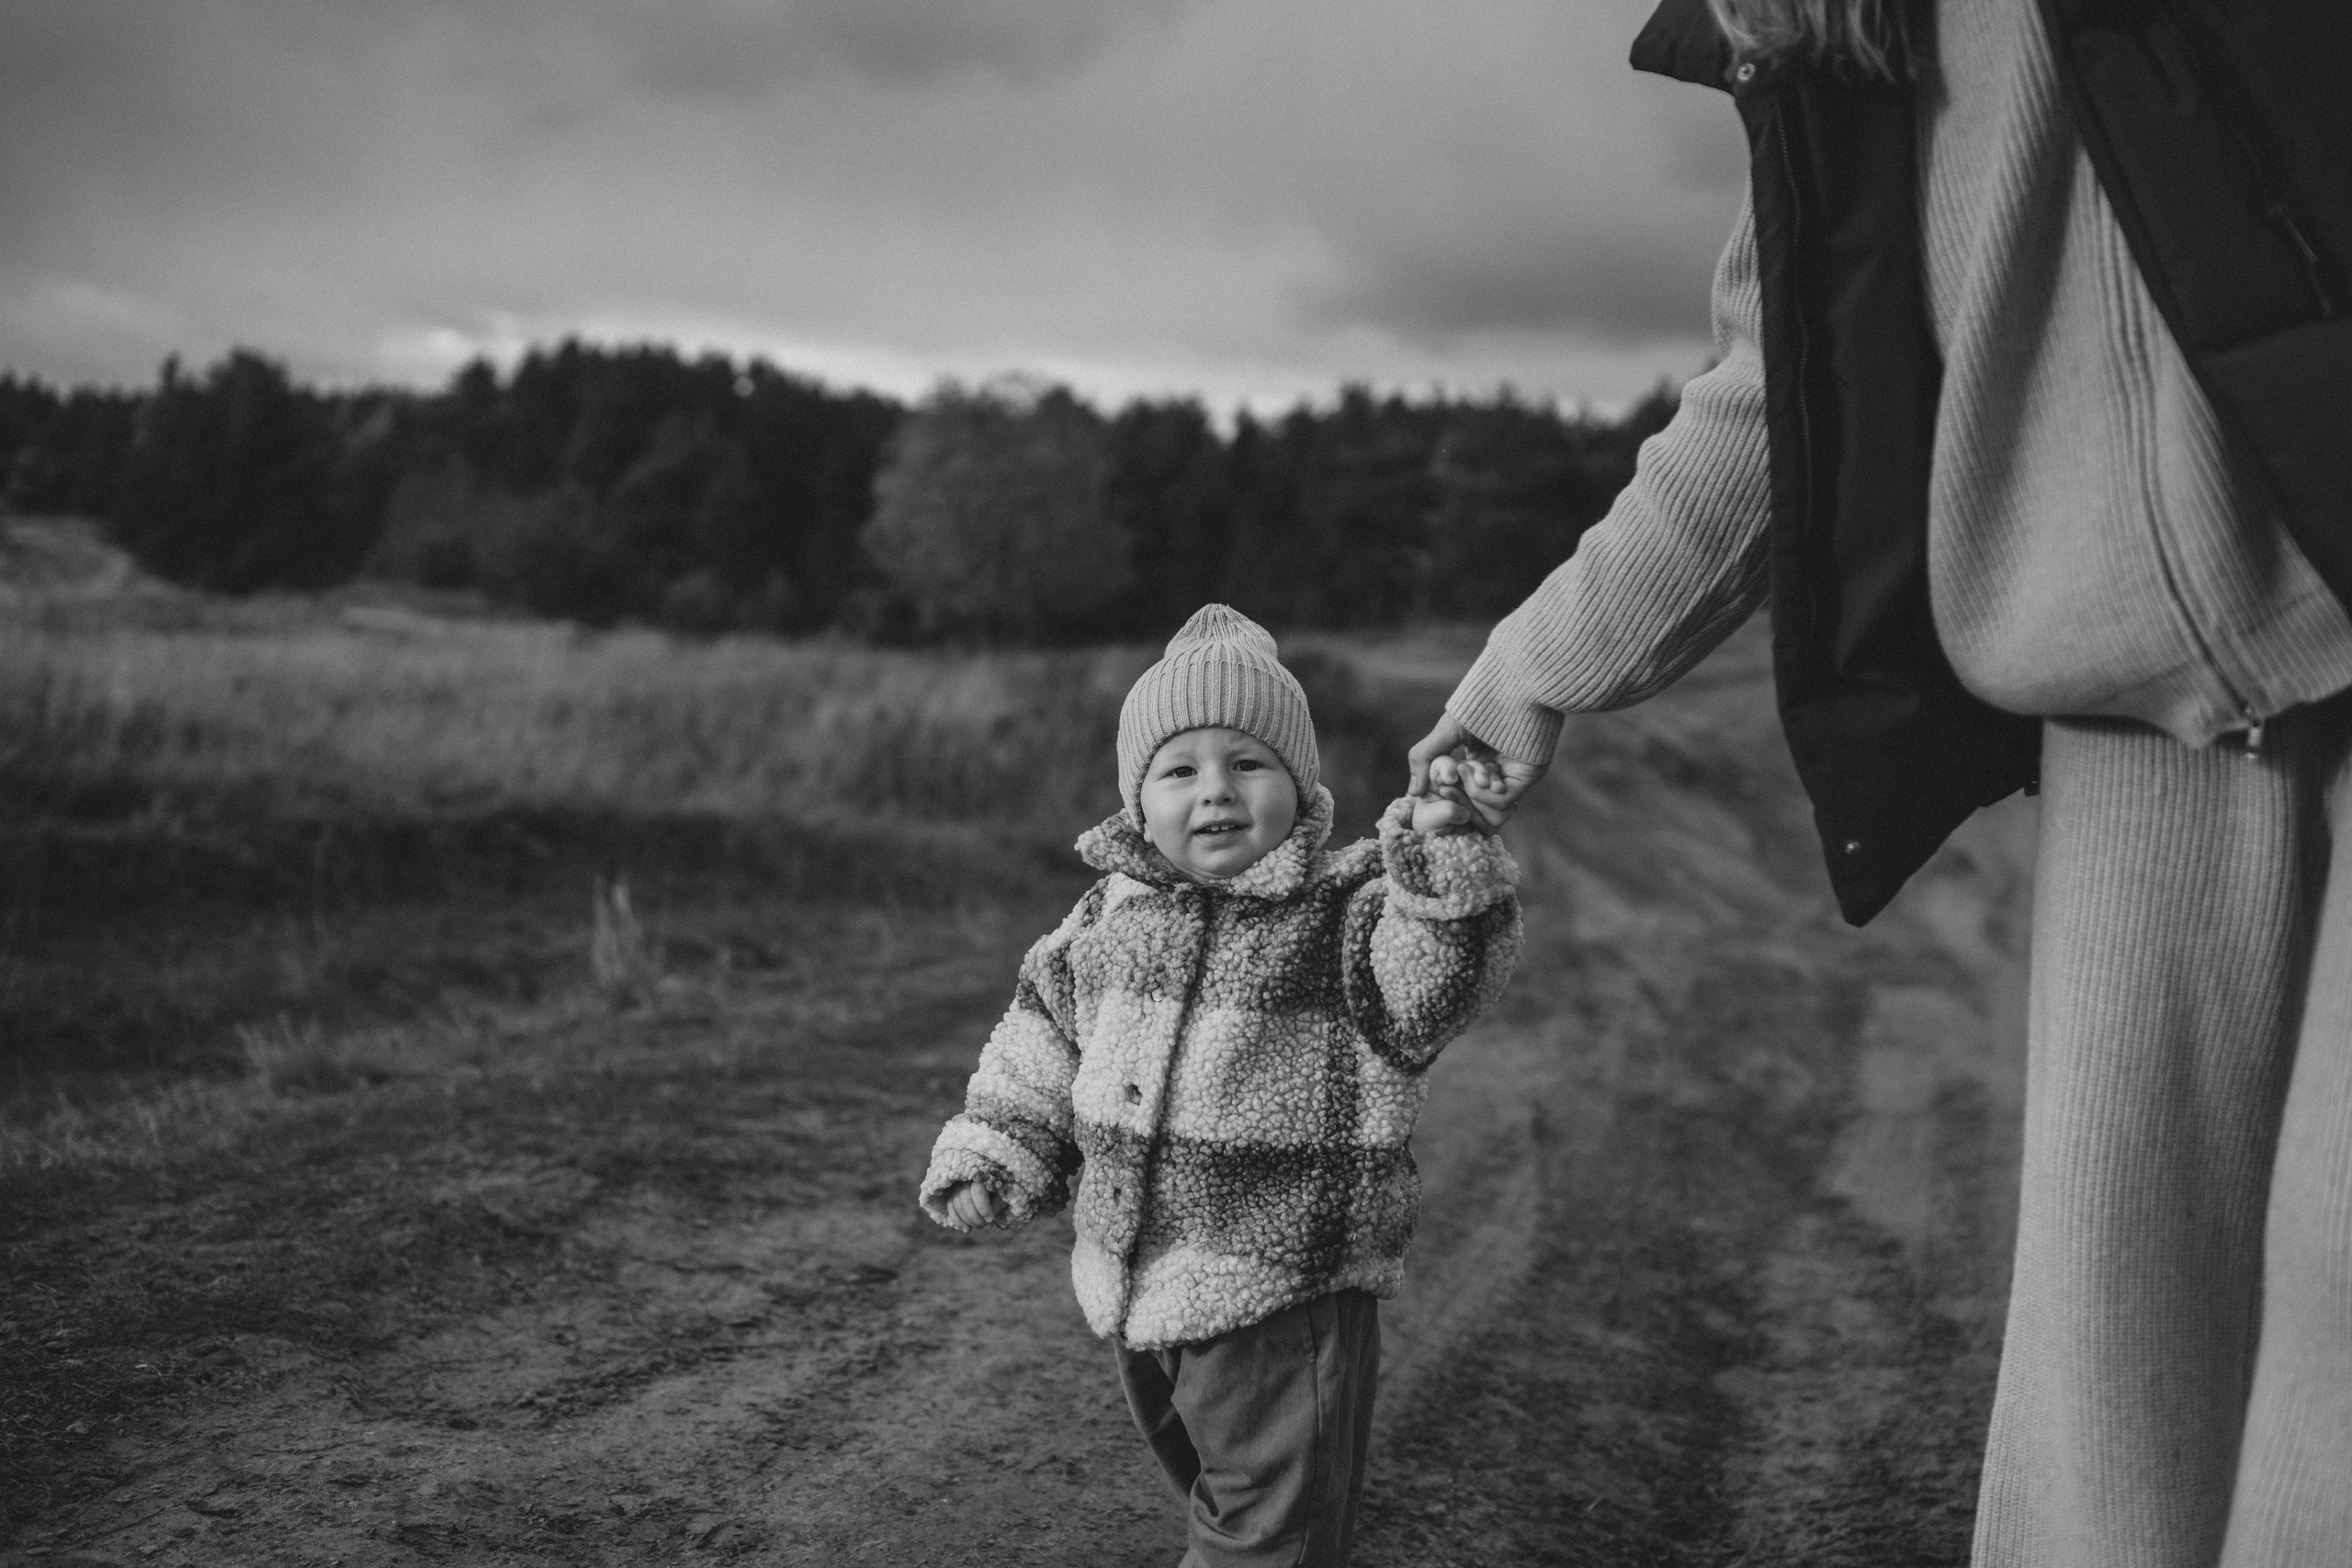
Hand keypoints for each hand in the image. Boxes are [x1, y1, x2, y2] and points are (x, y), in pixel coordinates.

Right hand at [944, 1182, 1002, 1229]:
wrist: (993, 1182)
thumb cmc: (1000, 1188)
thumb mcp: (1003, 1194)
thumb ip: (997, 1205)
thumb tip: (988, 1220)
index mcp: (980, 1175)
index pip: (977, 1193)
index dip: (983, 1208)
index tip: (991, 1220)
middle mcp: (965, 1179)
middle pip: (965, 1200)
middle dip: (976, 1217)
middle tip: (987, 1227)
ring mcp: (957, 1186)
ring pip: (957, 1205)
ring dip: (968, 1221)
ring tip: (981, 1227)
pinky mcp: (952, 1193)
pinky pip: (951, 1207)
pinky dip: (958, 1221)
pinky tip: (967, 1230)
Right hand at [1406, 714, 1547, 828]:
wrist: (1510, 691)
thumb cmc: (1478, 705)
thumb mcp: (1443, 732)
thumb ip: (1423, 759)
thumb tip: (1412, 793)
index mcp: (1478, 758)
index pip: (1458, 785)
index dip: (1444, 786)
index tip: (1437, 780)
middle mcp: (1496, 768)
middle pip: (1471, 796)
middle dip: (1456, 790)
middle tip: (1450, 779)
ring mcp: (1512, 773)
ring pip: (1485, 801)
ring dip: (1471, 788)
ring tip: (1467, 767)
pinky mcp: (1525, 776)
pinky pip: (1501, 801)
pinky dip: (1484, 794)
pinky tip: (1481, 775)